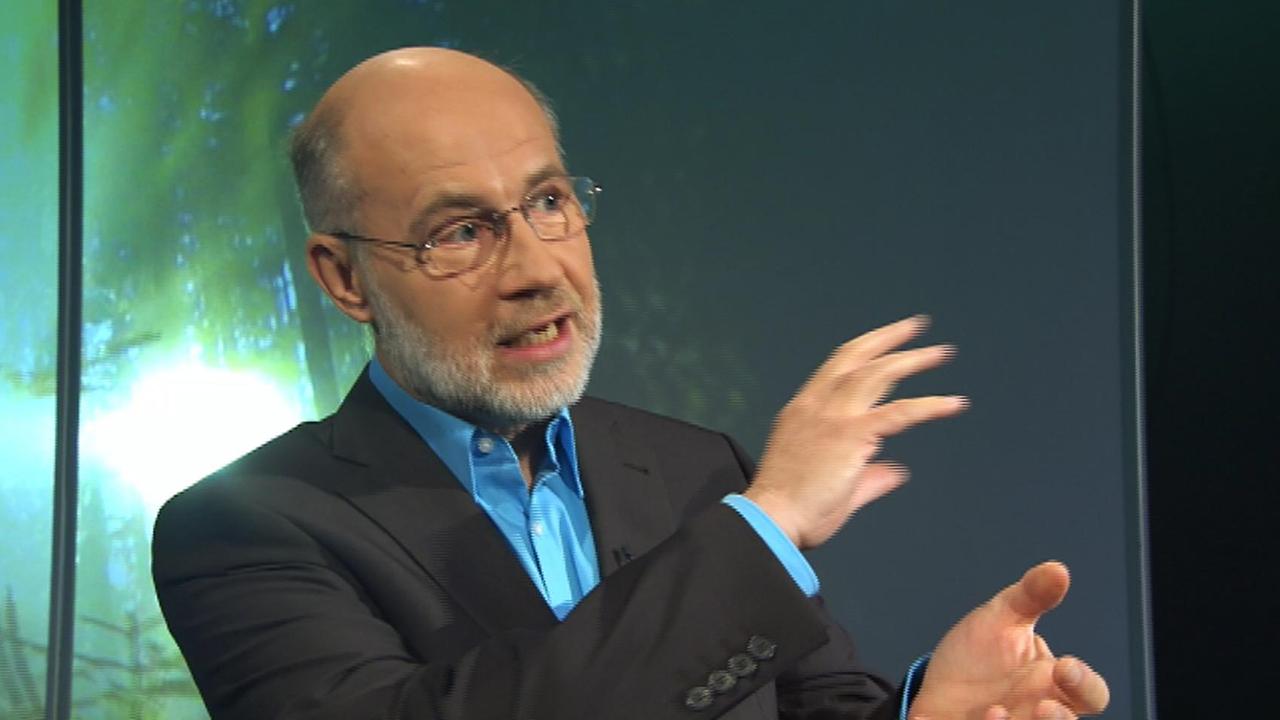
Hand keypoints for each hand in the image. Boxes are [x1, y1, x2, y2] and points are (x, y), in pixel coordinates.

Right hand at [745, 315, 965, 548]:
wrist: (772, 520)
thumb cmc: (794, 511)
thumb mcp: (835, 485)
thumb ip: (871, 475)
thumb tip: (896, 471)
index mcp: (803, 411)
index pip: (837, 368)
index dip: (865, 350)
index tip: (888, 341)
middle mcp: (815, 405)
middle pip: (856, 358)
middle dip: (889, 338)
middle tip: (918, 326)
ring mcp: (832, 417)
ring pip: (877, 373)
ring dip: (912, 359)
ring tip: (942, 352)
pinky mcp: (850, 435)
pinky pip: (899, 412)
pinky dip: (929, 406)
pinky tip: (953, 404)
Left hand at [909, 562, 1109, 719]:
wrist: (938, 684)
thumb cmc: (980, 657)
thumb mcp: (1002, 619)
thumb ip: (1030, 596)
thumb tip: (1057, 570)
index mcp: (1053, 686)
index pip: (1090, 693)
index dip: (1084, 684)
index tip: (1065, 667)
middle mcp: (1037, 715)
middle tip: (1042, 708)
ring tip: (995, 713)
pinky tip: (960, 719)